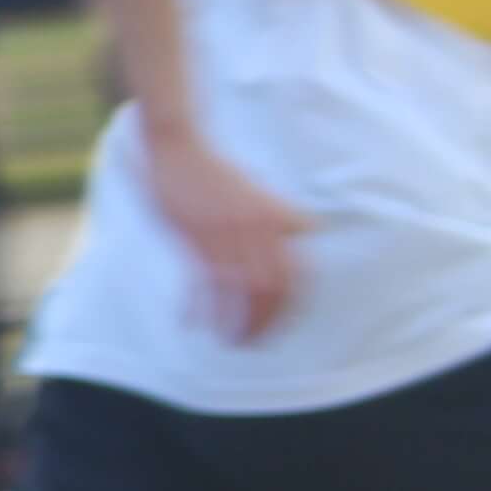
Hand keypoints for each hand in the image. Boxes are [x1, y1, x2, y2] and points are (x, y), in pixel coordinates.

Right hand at [143, 120, 304, 342]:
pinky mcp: (192, 238)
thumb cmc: (216, 170)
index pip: (292, 274)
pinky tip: (191, 325)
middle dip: (265, 322)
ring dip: (233, 323)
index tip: (283, 324)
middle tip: (257, 343)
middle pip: (268, 289)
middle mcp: (253, 231)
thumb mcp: (258, 190)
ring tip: (231, 343)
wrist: (180, 147)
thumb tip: (310, 227)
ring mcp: (222, 236)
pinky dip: (197, 308)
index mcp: (273, 221)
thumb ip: (282, 213)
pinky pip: (199, 282)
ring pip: (236, 292)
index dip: (289, 305)